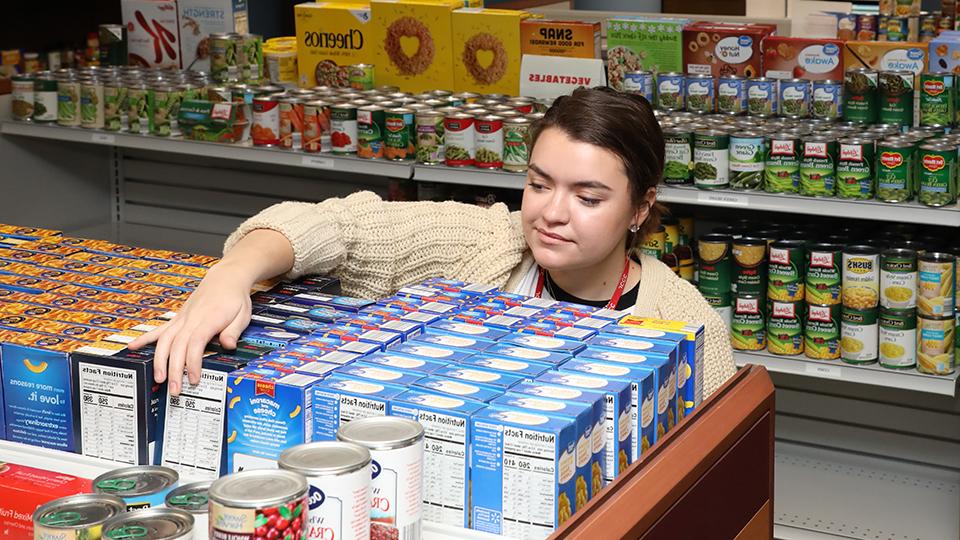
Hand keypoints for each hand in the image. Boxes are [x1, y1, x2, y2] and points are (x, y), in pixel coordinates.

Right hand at [129, 264, 252, 395]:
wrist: (225, 278)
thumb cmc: (234, 298)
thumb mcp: (243, 314)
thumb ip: (234, 331)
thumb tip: (229, 345)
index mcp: (209, 318)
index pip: (196, 343)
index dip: (192, 362)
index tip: (192, 379)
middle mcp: (192, 318)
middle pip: (178, 345)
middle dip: (174, 369)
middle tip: (174, 389)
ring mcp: (182, 318)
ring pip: (165, 339)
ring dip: (159, 360)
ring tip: (158, 378)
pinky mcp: (178, 318)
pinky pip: (159, 329)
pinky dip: (145, 338)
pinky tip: (133, 347)